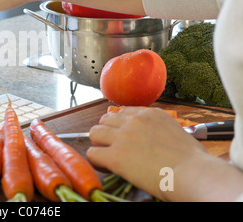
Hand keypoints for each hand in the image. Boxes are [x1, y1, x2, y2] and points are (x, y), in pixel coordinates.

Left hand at [86, 107, 207, 200]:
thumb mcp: (177, 133)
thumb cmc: (193, 161)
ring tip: (107, 156)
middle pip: (105, 120)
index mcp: (151, 114)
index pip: (124, 112)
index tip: (124, 138)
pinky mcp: (116, 156)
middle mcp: (134, 121)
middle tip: (113, 147)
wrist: (193, 173)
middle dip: (107, 133)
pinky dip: (96, 161)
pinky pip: (92, 153)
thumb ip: (160, 131)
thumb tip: (154, 141)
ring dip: (99, 144)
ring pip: (94, 132)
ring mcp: (123, 137)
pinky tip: (107, 168)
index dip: (121, 126)